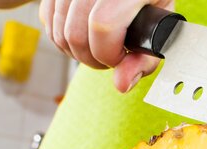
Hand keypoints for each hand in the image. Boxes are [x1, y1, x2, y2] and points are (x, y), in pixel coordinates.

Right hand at [39, 0, 173, 91]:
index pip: (103, 26)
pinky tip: (81, 36)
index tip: (119, 57)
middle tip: (107, 57)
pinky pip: (47, 18)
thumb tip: (122, 84)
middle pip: (75, 33)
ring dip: (75, 51)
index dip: (108, 53)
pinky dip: (61, 36)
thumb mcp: (159, 31)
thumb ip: (143, 61)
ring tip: (97, 48)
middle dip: (90, 58)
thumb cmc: (150, 7)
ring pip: (58, 30)